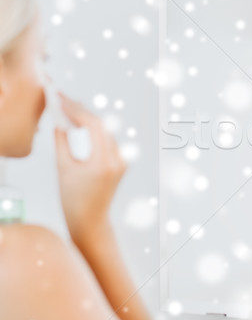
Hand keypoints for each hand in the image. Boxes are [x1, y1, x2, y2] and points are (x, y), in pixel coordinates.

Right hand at [54, 93, 125, 240]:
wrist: (90, 220)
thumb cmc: (74, 200)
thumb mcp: (63, 169)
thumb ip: (61, 142)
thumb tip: (60, 122)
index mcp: (103, 162)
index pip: (94, 126)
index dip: (76, 110)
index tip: (62, 100)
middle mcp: (118, 159)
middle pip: (101, 125)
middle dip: (81, 111)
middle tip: (63, 100)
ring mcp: (122, 161)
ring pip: (106, 130)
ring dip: (88, 118)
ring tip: (70, 108)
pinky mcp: (121, 162)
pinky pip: (109, 139)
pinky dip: (95, 129)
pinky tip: (82, 123)